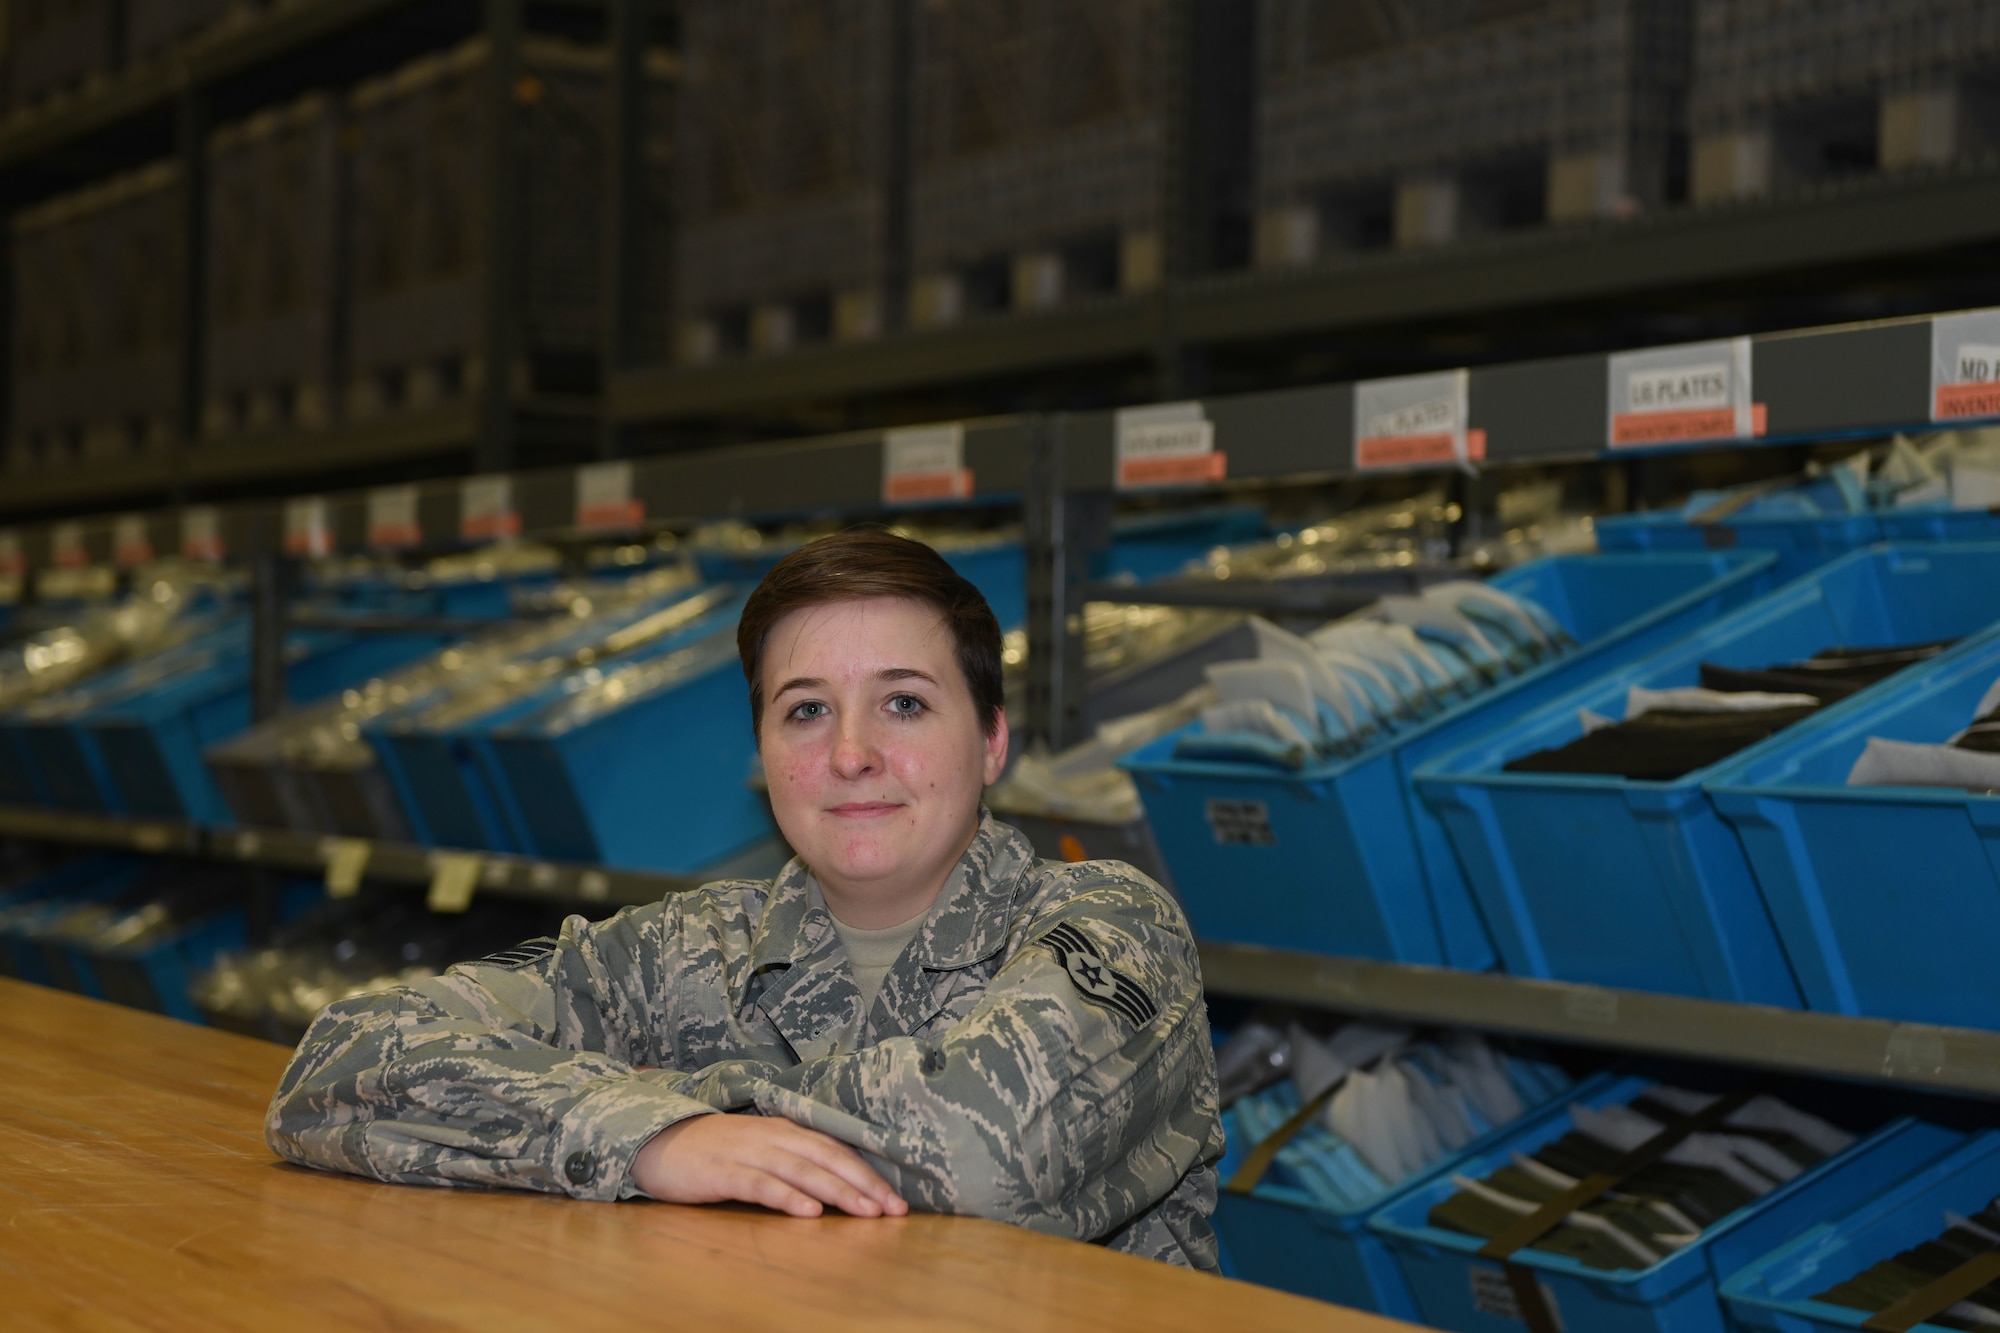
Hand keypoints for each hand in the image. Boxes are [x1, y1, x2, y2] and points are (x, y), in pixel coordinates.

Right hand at [630, 1114, 907, 1218]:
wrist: (658, 1141)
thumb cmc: (714, 1150)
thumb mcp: (760, 1147)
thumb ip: (793, 1159)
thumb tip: (836, 1184)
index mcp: (785, 1130)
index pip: (836, 1150)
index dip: (868, 1173)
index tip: (896, 1200)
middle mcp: (773, 1137)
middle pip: (828, 1158)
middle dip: (864, 1184)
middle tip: (894, 1209)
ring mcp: (748, 1153)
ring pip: (801, 1171)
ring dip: (837, 1191)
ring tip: (865, 1212)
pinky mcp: (723, 1172)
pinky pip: (761, 1184)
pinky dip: (787, 1197)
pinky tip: (809, 1212)